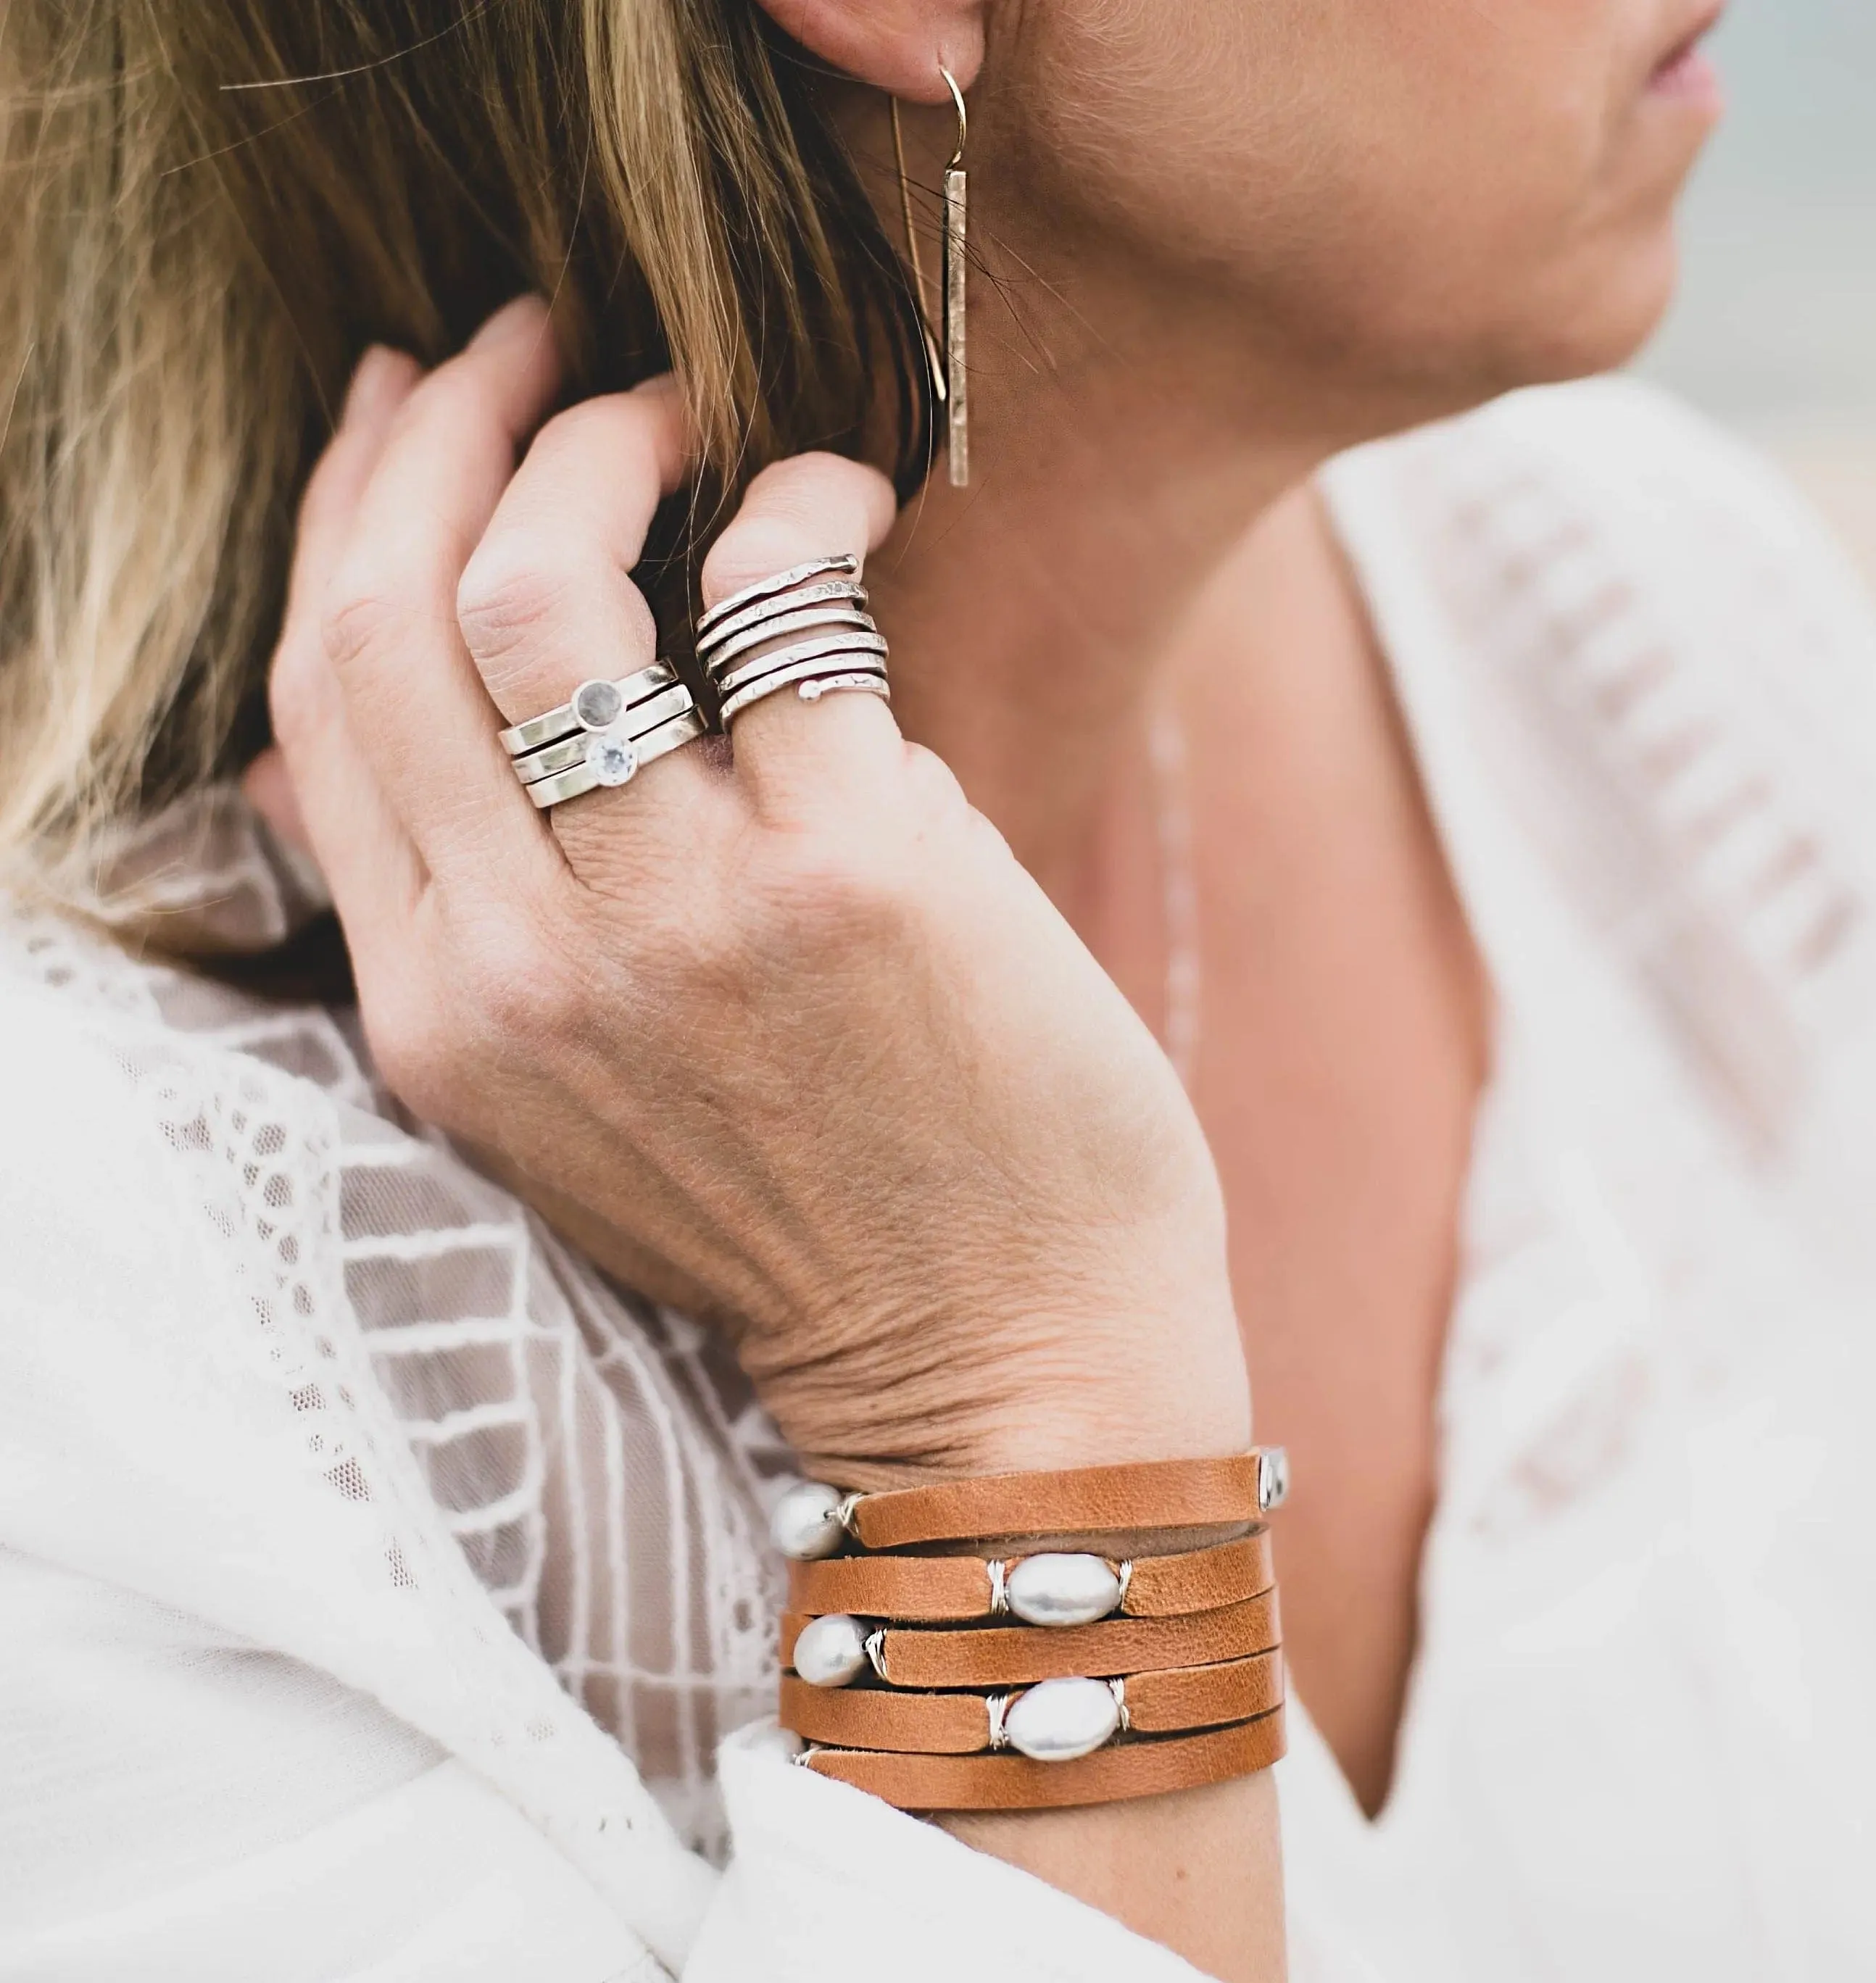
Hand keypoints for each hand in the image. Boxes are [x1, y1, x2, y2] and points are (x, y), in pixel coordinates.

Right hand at [262, 297, 1250, 1481]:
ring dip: (602, 442)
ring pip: (540, 593)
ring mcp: (682, 920)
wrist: (1004, 1374)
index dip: (351, 515)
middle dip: (442, 431)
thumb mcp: (576, 1109)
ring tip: (682, 409)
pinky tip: (843, 496)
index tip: (406, 406)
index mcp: (445, 1016)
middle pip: (391, 620)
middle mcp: (524, 967)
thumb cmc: (819, 1221)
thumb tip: (374, 745)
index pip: (319, 703)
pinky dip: (800, 503)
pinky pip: (776, 604)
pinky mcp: (851, 874)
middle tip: (528, 338)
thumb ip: (474, 925)